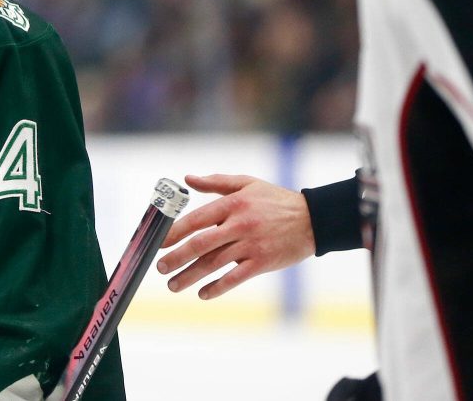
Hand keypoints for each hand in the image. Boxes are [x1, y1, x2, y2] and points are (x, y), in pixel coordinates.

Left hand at [155, 174, 314, 298]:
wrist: (314, 219)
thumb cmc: (275, 200)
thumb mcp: (247, 183)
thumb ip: (216, 182)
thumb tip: (187, 179)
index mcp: (233, 204)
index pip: (196, 219)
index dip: (175, 232)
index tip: (159, 242)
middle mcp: (239, 225)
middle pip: (201, 244)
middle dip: (177, 257)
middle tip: (160, 267)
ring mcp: (251, 245)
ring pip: (215, 264)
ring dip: (191, 276)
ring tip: (173, 285)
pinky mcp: (263, 262)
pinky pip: (236, 278)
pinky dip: (218, 287)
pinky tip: (203, 294)